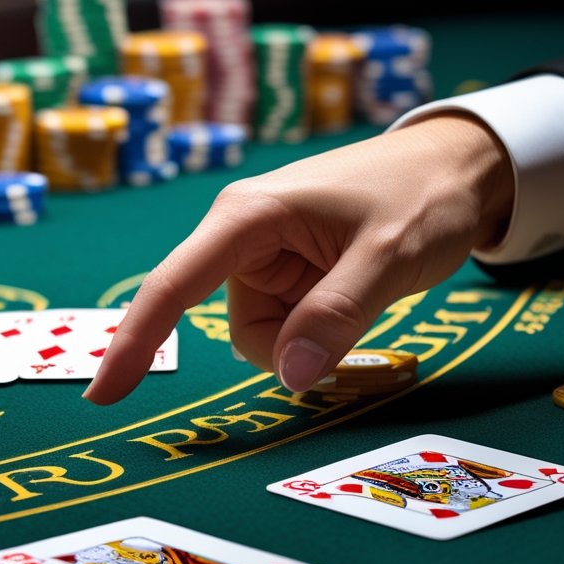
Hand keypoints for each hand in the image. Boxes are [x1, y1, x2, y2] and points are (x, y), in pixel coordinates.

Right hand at [83, 113, 513, 404]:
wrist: (458, 167)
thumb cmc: (421, 195)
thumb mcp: (389, 257)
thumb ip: (336, 315)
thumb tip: (289, 376)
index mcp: (247, 217)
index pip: (173, 286)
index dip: (134, 343)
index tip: (105, 397)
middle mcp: (241, 236)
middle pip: (237, 326)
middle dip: (288, 342)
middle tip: (356, 309)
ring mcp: (263, 256)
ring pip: (264, 335)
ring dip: (311, 336)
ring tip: (362, 288)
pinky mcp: (284, 272)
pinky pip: (286, 327)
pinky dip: (319, 329)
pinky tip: (354, 291)